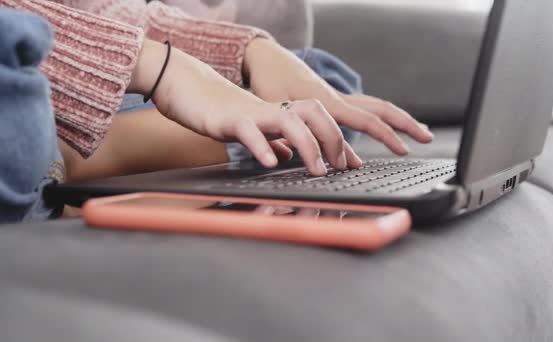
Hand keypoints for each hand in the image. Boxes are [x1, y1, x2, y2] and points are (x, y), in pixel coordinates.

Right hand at [128, 40, 361, 175]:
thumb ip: (274, 141)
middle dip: (334, 138)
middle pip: (315, 113)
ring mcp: (253, 113)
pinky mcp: (230, 119)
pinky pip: (250, 131)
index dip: (339, 142)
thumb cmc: (222, 111)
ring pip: (290, 121)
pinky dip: (262, 147)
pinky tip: (271, 163)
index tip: (351, 164)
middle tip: (339, 166)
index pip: (320, 121)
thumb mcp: (256, 128)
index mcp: (281, 113)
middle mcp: (273, 110)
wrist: (189, 90)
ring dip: (309, 145)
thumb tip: (289, 155)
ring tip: (317, 170)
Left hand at [244, 39, 433, 154]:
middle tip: (428, 138)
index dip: (386, 137)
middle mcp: (338, 98)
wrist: (266, 59)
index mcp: (327, 102)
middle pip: (381, 109)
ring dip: (399, 119)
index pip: (365, 120)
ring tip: (420, 132)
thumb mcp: (280, 115)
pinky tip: (391, 128)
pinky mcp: (335, 99)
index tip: (404, 150)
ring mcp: (339, 97)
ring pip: (376, 106)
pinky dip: (382, 119)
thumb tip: (328, 161)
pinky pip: (365, 108)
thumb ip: (304, 138)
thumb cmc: (269, 86)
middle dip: (406, 123)